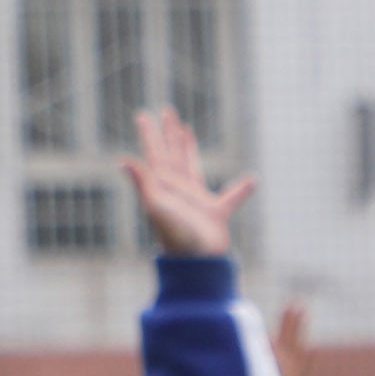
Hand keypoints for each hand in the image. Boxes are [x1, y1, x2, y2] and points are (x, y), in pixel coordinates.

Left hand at [121, 103, 246, 259]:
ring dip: (189, 148)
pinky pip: (231, 198)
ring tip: (187, 130)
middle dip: (168, 134)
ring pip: (192, 166)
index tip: (144, 115)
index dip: (149, 134)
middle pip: (171, 154)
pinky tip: (252, 180)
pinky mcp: (216, 215)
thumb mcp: (156, 207)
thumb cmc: (176, 236)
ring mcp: (196, 201)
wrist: (197, 263)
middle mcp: (177, 190)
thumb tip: (123, 159)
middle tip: (166, 112)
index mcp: (163, 186)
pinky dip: (241, 190)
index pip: (155, 153)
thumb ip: (143, 182)